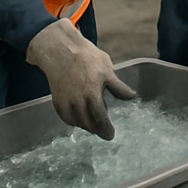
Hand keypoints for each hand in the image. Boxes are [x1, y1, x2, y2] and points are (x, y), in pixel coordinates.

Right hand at [25, 18, 135, 139]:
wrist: (61, 52)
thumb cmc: (86, 58)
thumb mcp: (107, 70)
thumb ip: (118, 87)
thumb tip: (131, 96)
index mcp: (91, 93)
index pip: (100, 118)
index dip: (105, 128)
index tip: (111, 135)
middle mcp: (76, 101)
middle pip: (88, 123)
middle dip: (97, 129)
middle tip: (105, 131)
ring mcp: (65, 102)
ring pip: (76, 122)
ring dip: (86, 126)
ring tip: (95, 125)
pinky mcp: (57, 101)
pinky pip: (66, 117)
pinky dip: (74, 121)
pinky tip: (81, 119)